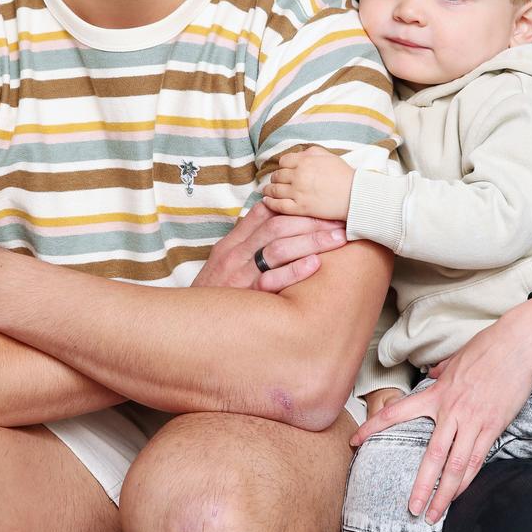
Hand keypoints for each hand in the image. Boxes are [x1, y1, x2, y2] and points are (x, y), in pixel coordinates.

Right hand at [193, 200, 346, 291]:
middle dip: (311, 222)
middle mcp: (236, 255)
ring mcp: (240, 276)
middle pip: (277, 227)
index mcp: (233, 243)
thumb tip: (270, 212)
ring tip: (338, 238)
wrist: (191, 326)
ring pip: (278, 248)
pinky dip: (294, 270)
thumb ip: (246, 237)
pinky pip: (272, 280)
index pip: (266, 214)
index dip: (296, 207)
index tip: (321, 206)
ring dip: (311, 241)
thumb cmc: (214, 294)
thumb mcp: (224, 261)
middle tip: (340, 221)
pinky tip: (316, 264)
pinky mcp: (246, 297)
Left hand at [263, 145, 353, 219]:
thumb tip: (299, 154)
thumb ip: (311, 152)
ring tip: (267, 191)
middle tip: (275, 182)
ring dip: (269, 190)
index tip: (284, 171)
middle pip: (277, 175)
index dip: (283, 166)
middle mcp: (299, 175)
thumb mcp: (329, 156)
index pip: (283, 161)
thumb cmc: (344, 176)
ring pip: (274, 190)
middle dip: (275, 178)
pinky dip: (270, 203)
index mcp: (305, 161)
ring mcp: (298, 192)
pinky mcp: (300, 208)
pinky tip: (267, 201)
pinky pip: (278, 205)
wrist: (356, 196)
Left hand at [350, 298, 531, 522]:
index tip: (355, 441)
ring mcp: (473, 421)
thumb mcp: (454, 358)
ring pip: (455, 467)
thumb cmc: (485, 348)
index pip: (396, 412)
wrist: (517, 345)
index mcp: (436, 393)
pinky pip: (477, 461)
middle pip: (431, 456)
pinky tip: (458, 494)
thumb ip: (440, 371)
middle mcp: (451, 411)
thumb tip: (431, 372)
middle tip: (411, 508)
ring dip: (445, 494)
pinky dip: (466, 481)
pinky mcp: (493, 427)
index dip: (372, 427)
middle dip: (420, 486)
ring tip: (435, 514)